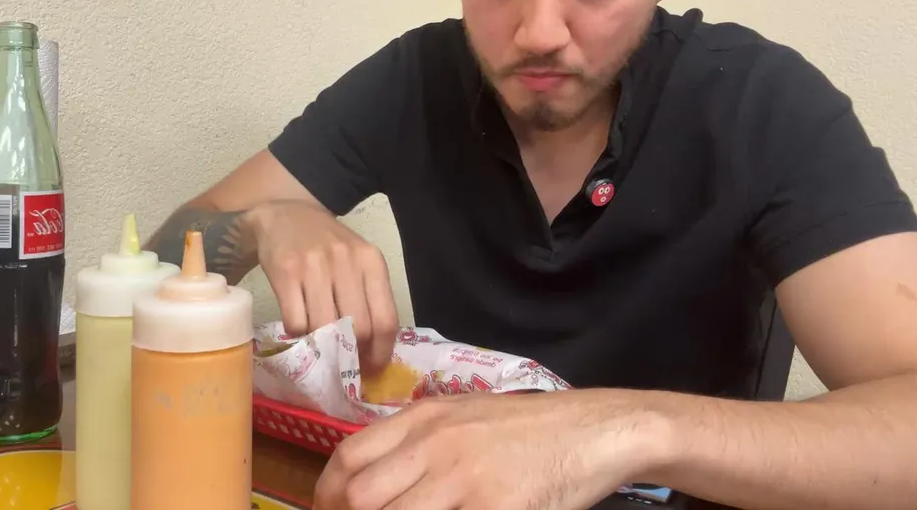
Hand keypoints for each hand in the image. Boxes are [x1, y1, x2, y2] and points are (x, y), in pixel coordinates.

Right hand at [246, 200, 398, 373]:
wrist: (283, 215)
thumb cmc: (326, 245)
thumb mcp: (356, 261)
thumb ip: (367, 297)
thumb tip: (372, 351)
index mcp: (371, 261)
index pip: (386, 319)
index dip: (381, 351)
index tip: (373, 367)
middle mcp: (346, 261)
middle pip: (358, 328)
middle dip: (351, 353)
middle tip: (344, 362)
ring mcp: (314, 266)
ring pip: (325, 328)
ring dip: (322, 344)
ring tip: (319, 344)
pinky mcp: (285, 272)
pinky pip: (295, 321)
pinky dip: (297, 333)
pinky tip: (298, 324)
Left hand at [313, 390, 669, 509]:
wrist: (590, 430)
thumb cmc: (526, 427)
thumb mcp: (462, 415)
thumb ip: (416, 439)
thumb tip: (370, 476)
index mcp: (423, 418)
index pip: (349, 456)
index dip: (326, 492)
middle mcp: (436, 444)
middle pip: (362, 495)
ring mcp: (464, 479)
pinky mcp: (495, 508)